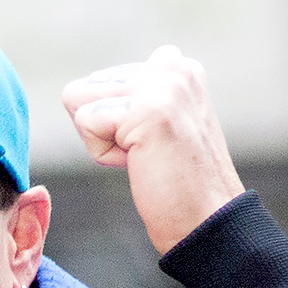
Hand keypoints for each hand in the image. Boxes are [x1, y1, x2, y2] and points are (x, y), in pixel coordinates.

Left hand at [62, 46, 243, 255]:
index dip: (113, 122)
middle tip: (148, 156)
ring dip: (102, 141)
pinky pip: (86, 123)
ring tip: (145, 158)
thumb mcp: (162, 125)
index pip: (102, 80)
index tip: (152, 146)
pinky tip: (141, 164)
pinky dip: (103, 154)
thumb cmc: (179, 185)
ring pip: (80, 102)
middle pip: (85, 89)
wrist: (206, 221)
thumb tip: (88, 86)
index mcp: (176, 66)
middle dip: (104, 130)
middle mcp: (172, 66)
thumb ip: (137, 96)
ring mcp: (162, 85)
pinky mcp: (146, 109)